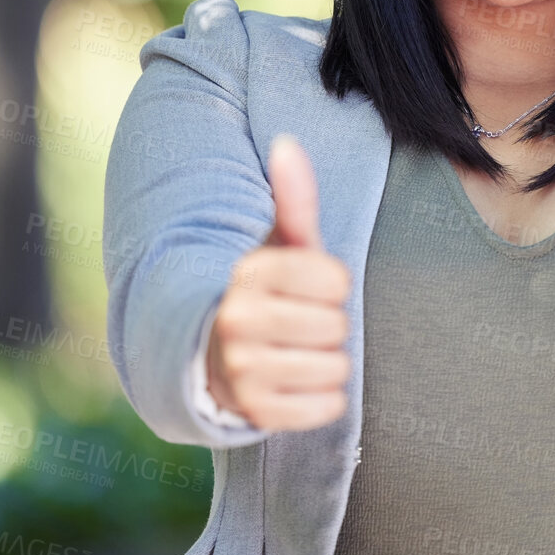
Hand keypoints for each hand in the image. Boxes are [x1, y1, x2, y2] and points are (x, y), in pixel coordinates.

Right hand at [205, 134, 353, 430]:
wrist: (218, 355)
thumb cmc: (269, 292)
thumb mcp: (280, 244)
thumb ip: (292, 197)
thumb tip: (286, 142)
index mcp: (249, 273)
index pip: (335, 281)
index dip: (333, 287)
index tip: (309, 290)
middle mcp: (237, 320)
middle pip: (336, 326)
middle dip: (329, 326)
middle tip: (300, 325)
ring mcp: (241, 369)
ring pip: (334, 367)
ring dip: (327, 363)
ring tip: (296, 353)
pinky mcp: (255, 412)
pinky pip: (327, 407)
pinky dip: (323, 400)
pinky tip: (297, 384)